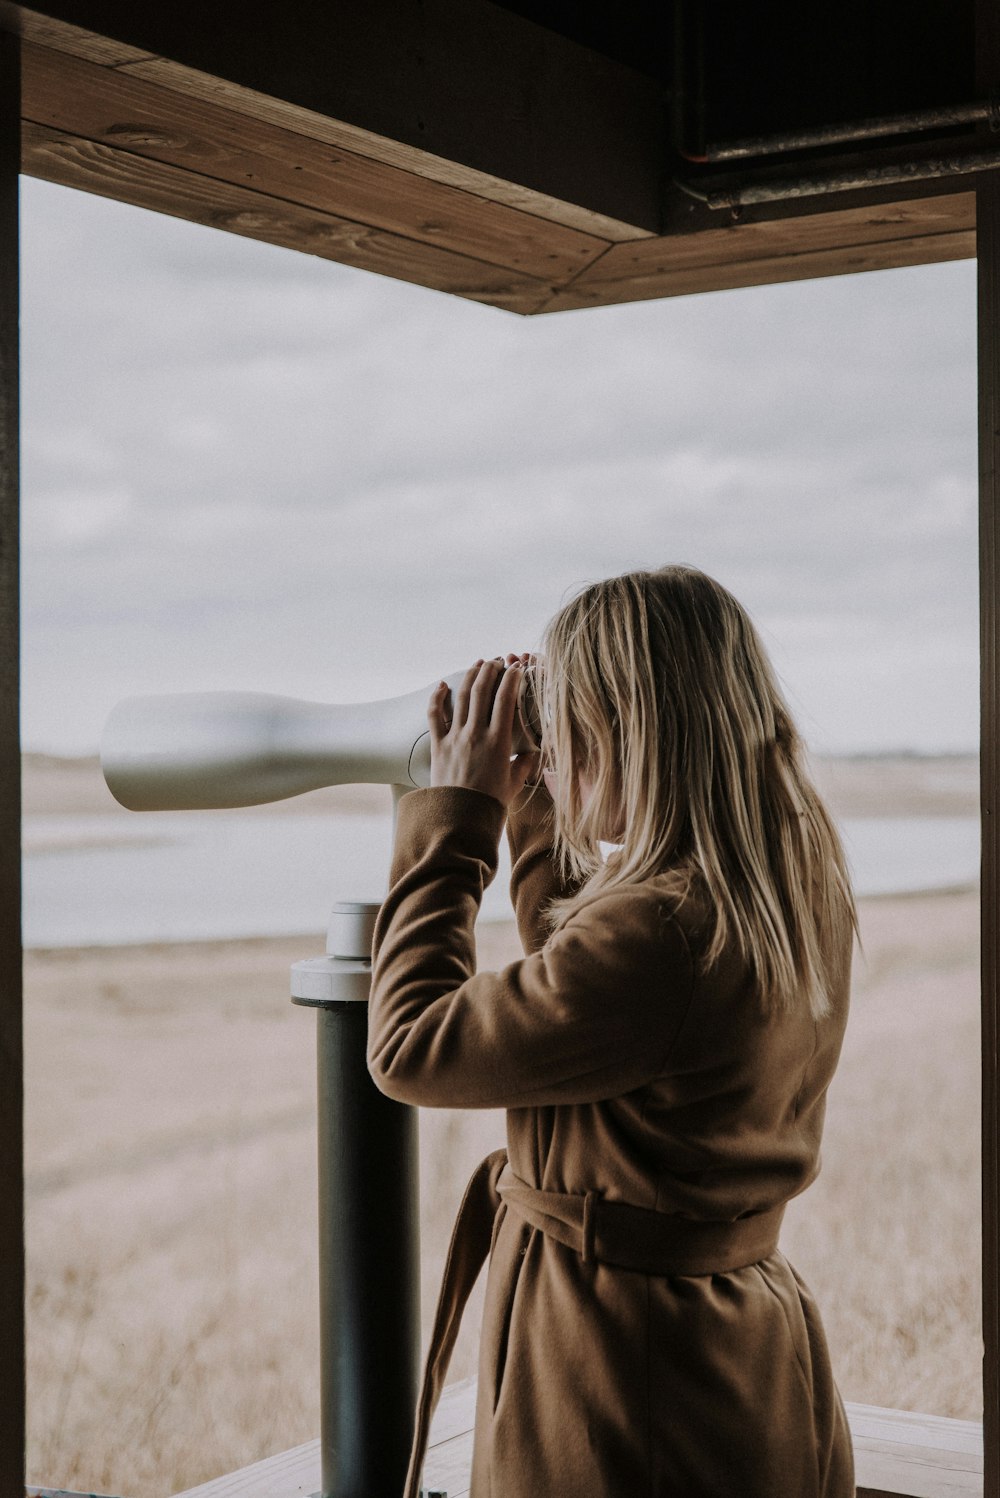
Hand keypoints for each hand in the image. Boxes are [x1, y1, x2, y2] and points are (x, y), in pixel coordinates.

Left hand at [428, 658, 540, 807]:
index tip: (517, 667)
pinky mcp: (438, 745)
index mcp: (499, 742)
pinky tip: (443, 685)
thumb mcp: (514, 784)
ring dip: (470, 676)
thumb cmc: (490, 804)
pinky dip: (437, 697)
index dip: (512, 678)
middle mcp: (476, 734)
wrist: (459, 819)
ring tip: (478, 664)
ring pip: (461, 697)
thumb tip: (534, 754)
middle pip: (482, 690)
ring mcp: (455, 737)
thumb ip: (525, 765)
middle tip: (497, 661)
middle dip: (490, 670)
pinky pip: (434, 715)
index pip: (506, 699)